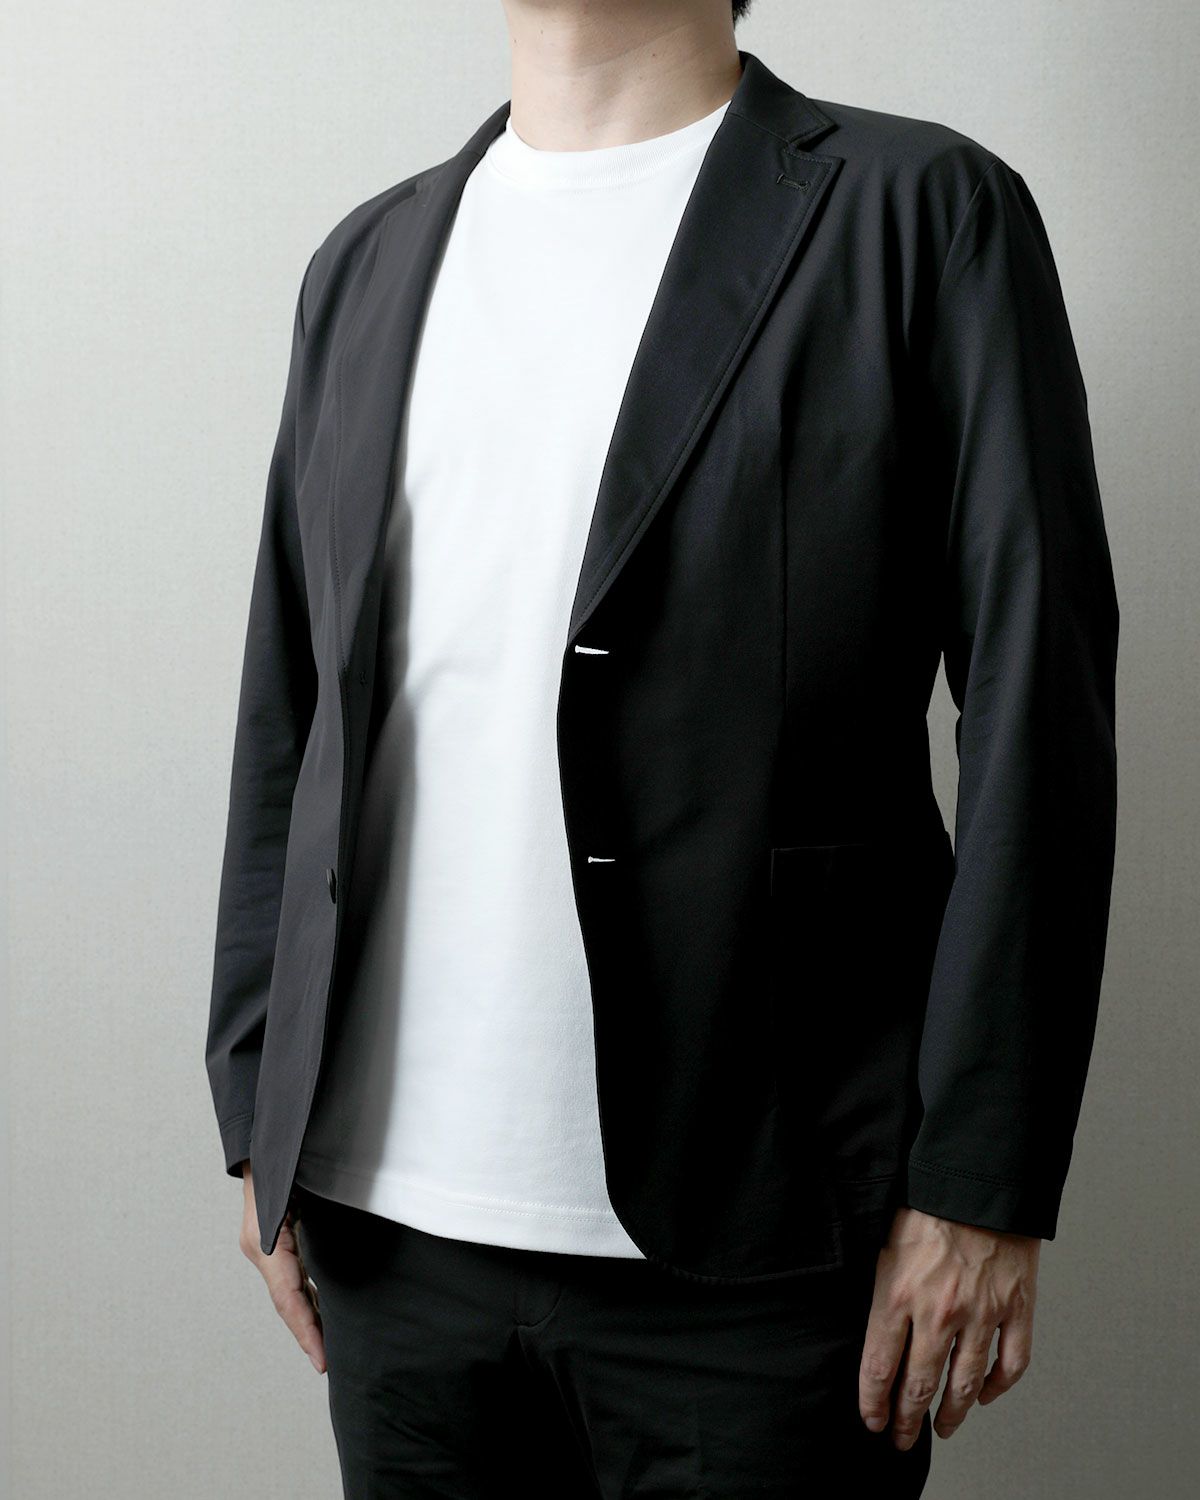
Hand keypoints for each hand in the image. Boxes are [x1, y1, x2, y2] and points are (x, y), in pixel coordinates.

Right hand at [238, 1162, 325, 1373]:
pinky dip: (309, 1297)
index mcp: (265, 1242)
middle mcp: (262, 1249)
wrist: (265, 1134)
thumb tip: (319, 1255)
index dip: (306, 1330)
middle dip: (308, 1334)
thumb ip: (301, 1217)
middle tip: (329, 1365)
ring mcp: (267, 1246)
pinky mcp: (277, 1240)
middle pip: (288, 1302)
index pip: (287, 1297)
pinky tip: (325, 1311)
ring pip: (290, 1292)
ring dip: (310, 1319)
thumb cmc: (282, 1155)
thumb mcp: (290, 1186)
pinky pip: (294, 1277)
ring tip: (330, 1349)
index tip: (322, 1360)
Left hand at [858, 1205, 1038, 1448]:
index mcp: (897, 1294)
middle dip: (906, 1420)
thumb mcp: (884, 1244)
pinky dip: (996, 1387)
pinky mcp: (1016, 1309)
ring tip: (941, 1428)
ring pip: (964, 1384)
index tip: (871, 1422)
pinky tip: (982, 1394)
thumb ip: (881, 1293)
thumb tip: (872, 1337)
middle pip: (920, 1386)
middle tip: (901, 1438)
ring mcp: (981, 1314)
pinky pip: (1010, 1364)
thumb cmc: (926, 1204)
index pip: (879, 1368)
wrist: (980, 1179)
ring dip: (950, 1414)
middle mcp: (938, 1312)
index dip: (873, 1403)